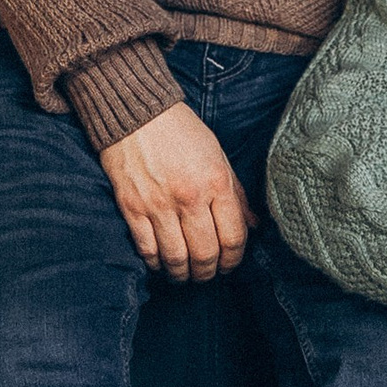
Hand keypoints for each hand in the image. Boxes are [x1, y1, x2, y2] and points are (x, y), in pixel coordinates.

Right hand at [100, 101, 250, 280]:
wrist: (136, 112)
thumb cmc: (181, 132)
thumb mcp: (218, 155)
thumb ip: (237, 193)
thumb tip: (254, 225)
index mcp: (216, 183)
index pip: (233, 237)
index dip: (234, 260)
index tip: (230, 265)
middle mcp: (189, 197)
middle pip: (206, 254)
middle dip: (209, 272)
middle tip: (207, 275)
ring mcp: (158, 205)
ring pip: (176, 257)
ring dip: (182, 274)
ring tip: (184, 274)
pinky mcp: (132, 207)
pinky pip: (147, 249)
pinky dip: (155, 263)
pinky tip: (161, 263)